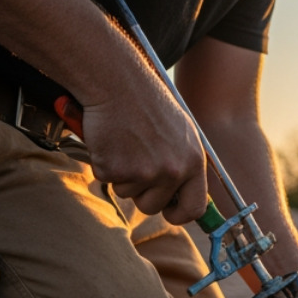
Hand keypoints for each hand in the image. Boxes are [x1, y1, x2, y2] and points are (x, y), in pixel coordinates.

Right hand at [79, 66, 207, 224]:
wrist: (117, 82)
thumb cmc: (147, 103)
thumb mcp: (182, 133)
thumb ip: (185, 164)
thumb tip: (183, 195)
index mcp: (194, 163)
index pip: (194, 208)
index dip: (179, 214)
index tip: (168, 212)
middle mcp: (173, 171)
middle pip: (152, 206)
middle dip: (140, 192)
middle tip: (134, 162)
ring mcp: (144, 172)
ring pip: (126, 193)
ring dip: (121, 174)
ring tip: (124, 143)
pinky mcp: (116, 169)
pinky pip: (106, 179)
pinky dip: (103, 162)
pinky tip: (109, 139)